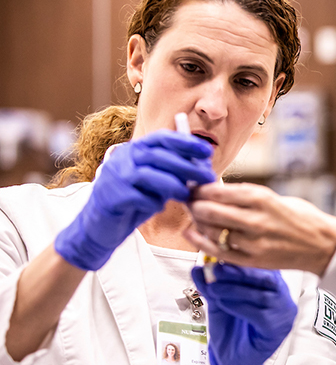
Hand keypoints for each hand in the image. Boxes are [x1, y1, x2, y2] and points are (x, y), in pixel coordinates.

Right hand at [55, 130, 214, 270]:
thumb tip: (202, 169)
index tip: (207, 151)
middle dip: (187, 166)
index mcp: (135, 149)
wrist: (98, 226)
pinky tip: (158, 208)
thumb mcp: (154, 183)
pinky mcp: (112, 197)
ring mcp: (115, 176)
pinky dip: (153, 203)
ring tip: (187, 195)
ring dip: (173, 185)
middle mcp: (123, 157)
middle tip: (208, 177)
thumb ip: (172, 173)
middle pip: (159, 156)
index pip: (162, 138)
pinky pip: (139, 198)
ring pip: (149, 175)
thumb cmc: (133, 201)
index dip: (186, 142)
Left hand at [184, 182, 335, 275]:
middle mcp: (255, 219)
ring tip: (191, 214)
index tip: (191, 185)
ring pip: (211, 230)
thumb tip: (216, 190)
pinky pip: (219, 251)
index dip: (199, 188)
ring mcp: (252, 241)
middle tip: (185, 198)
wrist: (322, 244)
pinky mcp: (252, 260)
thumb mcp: (274, 197)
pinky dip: (201, 242)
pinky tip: (190, 234)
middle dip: (193, 203)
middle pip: (210, 210)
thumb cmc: (299, 217)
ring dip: (196, 221)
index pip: (218, 191)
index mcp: (261, 197)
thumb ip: (246, 196)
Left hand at [191, 263, 296, 364]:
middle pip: (266, 277)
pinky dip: (239, 306)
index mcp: (272, 283)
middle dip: (238, 272)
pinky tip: (223, 303)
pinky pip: (260, 315)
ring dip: (235, 289)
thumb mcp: (217, 301)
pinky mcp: (277, 330)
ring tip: (213, 287)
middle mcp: (282, 296)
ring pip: (262, 295)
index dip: (240, 258)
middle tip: (215, 268)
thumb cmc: (230, 328)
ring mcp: (283, 314)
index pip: (261, 265)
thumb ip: (211, 284)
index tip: (218, 253)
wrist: (232, 361)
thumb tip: (198, 267)